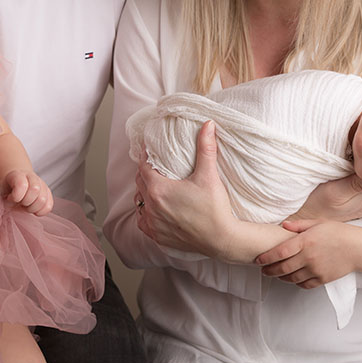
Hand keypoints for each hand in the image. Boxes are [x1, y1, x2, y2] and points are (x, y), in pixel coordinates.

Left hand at [0, 169, 52, 215]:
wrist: (15, 186)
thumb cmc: (4, 191)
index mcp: (17, 175)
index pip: (22, 184)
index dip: (16, 196)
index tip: (10, 199)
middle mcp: (32, 177)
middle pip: (35, 190)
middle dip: (25, 202)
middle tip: (18, 203)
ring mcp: (42, 184)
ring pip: (43, 199)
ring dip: (32, 208)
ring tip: (24, 206)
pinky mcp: (48, 193)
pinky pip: (49, 206)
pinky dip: (40, 211)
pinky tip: (31, 208)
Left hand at [135, 121, 237, 258]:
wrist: (222, 239)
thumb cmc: (215, 208)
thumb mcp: (209, 175)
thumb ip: (206, 148)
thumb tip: (208, 124)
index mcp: (159, 189)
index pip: (143, 166)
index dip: (146, 156)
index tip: (149, 149)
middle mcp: (151, 206)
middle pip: (140, 183)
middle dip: (145, 172)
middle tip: (154, 165)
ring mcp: (153, 223)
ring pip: (140, 202)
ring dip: (144, 193)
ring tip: (154, 186)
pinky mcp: (158, 236)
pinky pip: (143, 222)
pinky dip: (146, 213)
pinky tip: (154, 210)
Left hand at [257, 218, 354, 288]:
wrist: (358, 248)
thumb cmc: (339, 232)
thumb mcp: (318, 223)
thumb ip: (299, 225)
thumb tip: (283, 225)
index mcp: (305, 242)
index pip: (279, 252)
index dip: (266, 257)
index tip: (257, 260)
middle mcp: (308, 257)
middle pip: (282, 268)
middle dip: (269, 270)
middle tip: (263, 270)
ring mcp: (315, 270)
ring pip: (291, 278)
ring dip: (281, 277)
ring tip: (276, 274)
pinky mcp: (323, 279)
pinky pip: (304, 284)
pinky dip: (296, 282)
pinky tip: (293, 278)